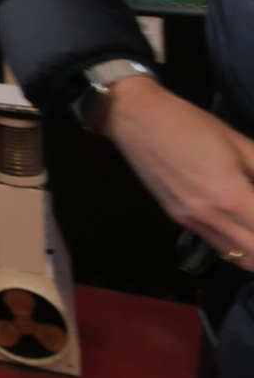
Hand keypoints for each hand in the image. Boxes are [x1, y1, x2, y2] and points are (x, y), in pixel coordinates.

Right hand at [98, 78, 253, 271]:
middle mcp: (211, 217)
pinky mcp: (179, 218)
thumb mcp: (239, 143)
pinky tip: (247, 229)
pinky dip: (241, 247)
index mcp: (230, 196)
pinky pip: (219, 245)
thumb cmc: (192, 124)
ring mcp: (192, 222)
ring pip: (239, 258)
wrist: (135, 119)